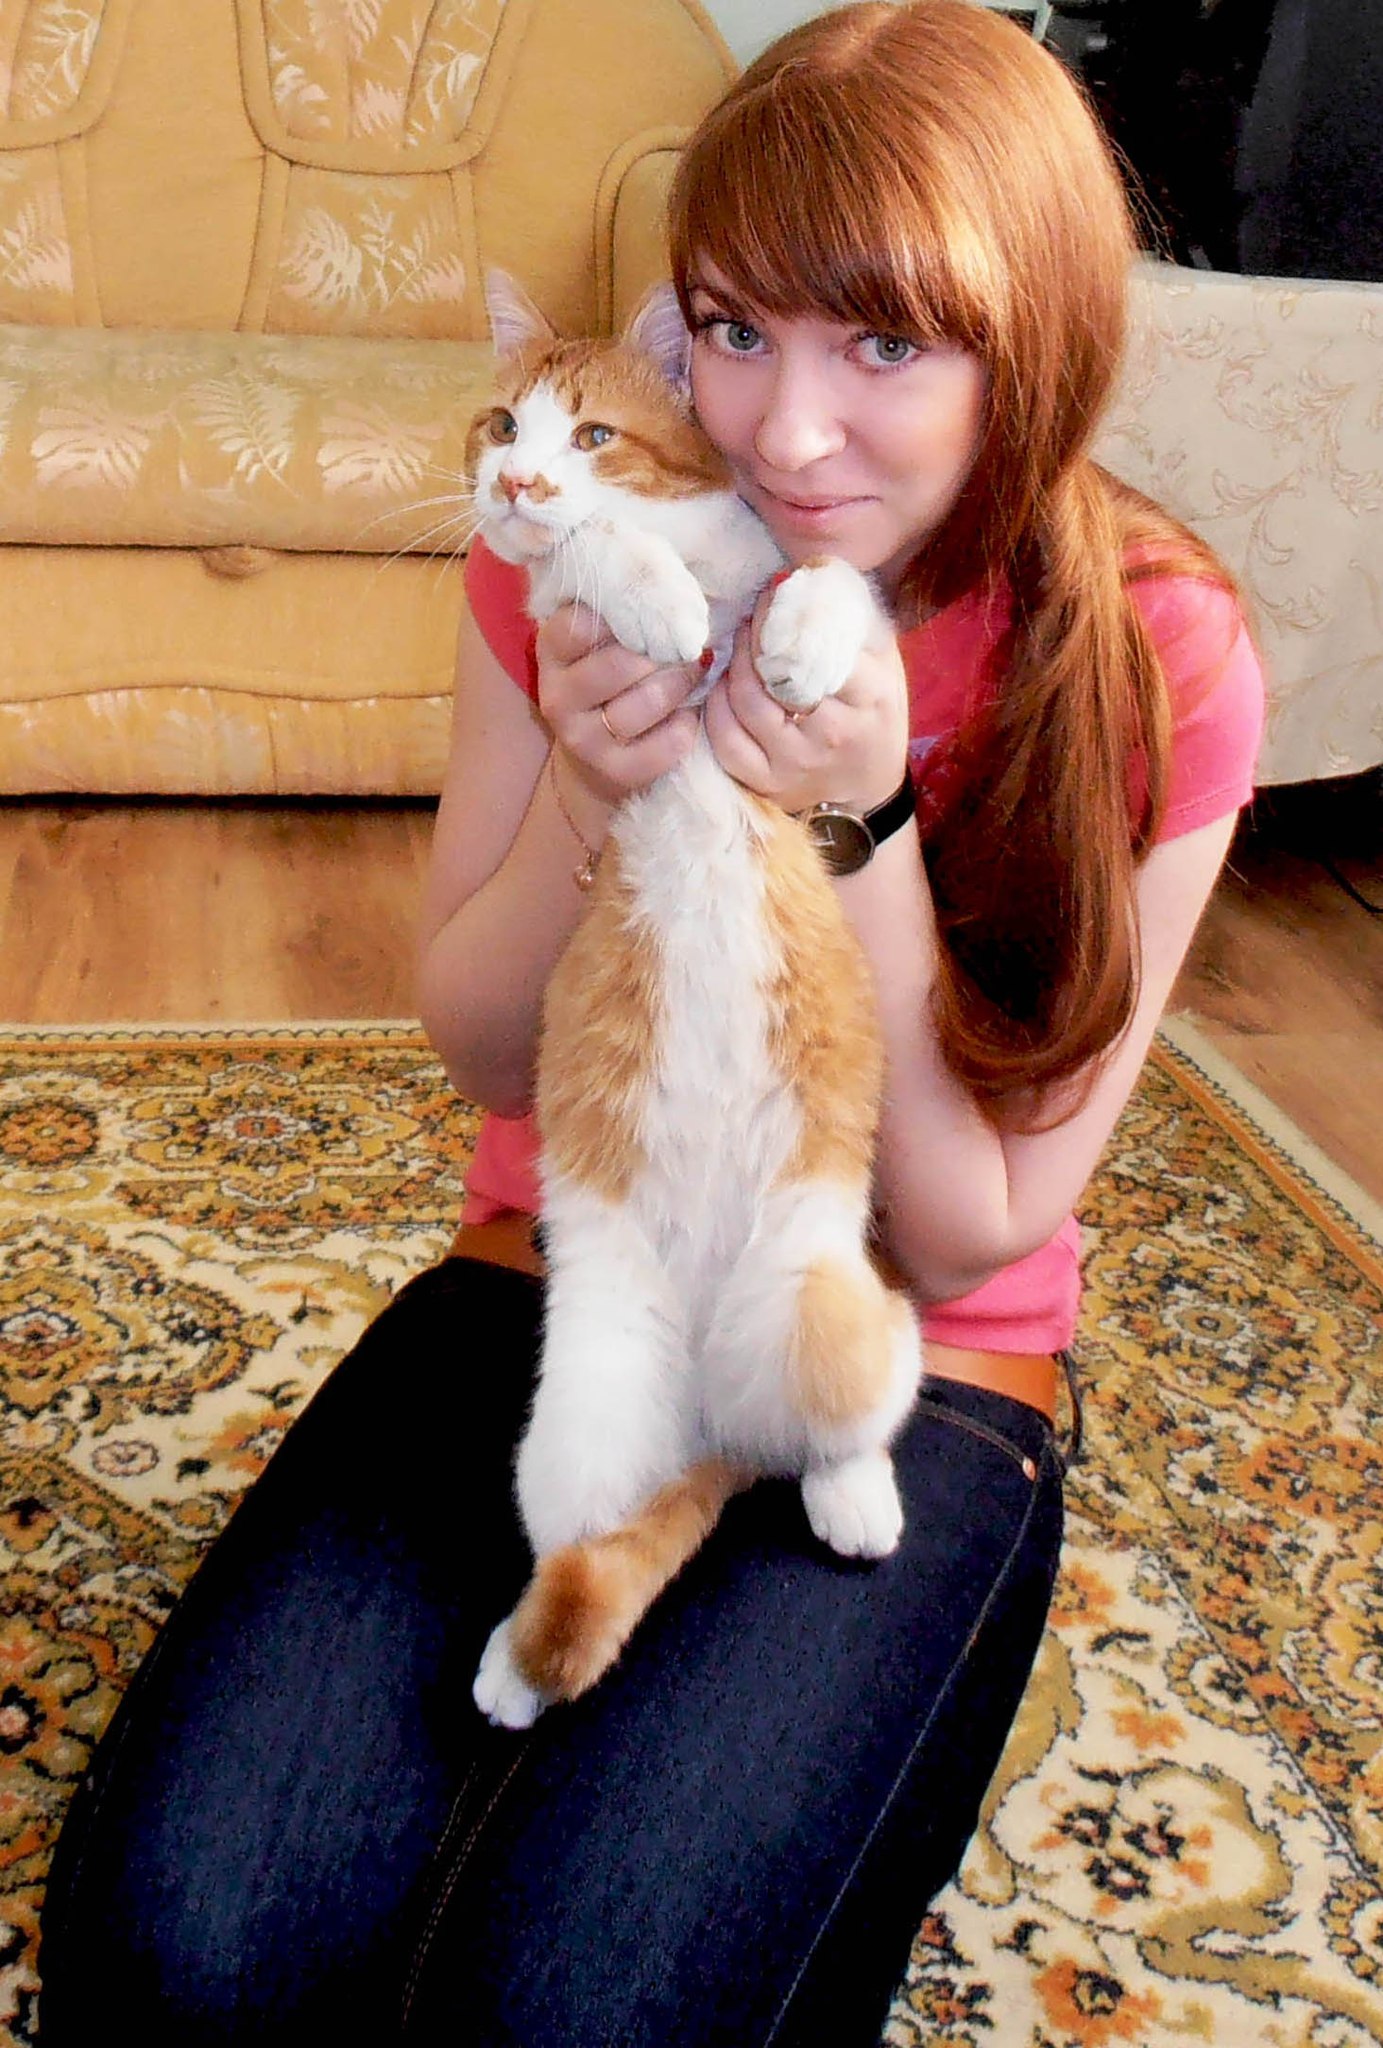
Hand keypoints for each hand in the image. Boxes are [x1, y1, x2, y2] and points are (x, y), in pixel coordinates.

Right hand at [536, 603, 701, 807]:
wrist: (599, 753)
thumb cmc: (612, 675)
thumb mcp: (603, 636)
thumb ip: (621, 608)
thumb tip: (669, 585)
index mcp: (552, 651)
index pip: (581, 624)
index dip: (623, 615)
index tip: (648, 616)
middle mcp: (558, 696)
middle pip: (620, 664)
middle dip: (664, 652)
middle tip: (684, 646)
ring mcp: (582, 739)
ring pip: (647, 702)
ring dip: (680, 684)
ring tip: (690, 674)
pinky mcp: (614, 771)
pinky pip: (667, 743)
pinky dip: (686, 725)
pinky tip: (684, 716)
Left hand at [701, 578, 909, 815]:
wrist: (870, 784)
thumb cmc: (874, 711)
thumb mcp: (883, 661)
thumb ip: (852, 619)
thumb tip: (809, 573)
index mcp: (871, 697)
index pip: (820, 647)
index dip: (786, 613)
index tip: (776, 593)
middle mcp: (833, 734)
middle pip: (777, 675)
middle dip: (756, 634)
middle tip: (753, 617)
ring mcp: (796, 763)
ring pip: (746, 703)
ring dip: (734, 665)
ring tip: (740, 646)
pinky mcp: (767, 783)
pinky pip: (725, 739)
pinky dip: (717, 705)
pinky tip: (726, 688)